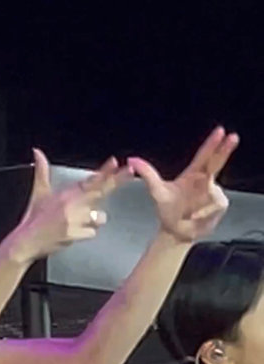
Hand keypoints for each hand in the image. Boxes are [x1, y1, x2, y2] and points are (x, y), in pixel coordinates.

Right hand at [9, 150, 130, 262]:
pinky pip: (92, 232)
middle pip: (100, 191)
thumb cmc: (33, 219)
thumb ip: (42, 171)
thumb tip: (37, 152)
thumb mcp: (39, 193)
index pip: (88, 179)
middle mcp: (71, 204)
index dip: (104, 170)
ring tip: (78, 221)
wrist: (25, 242)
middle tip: (129, 172)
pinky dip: (86, 233)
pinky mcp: (73, 234)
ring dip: (94, 218)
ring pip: (99, 216)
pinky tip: (74, 233)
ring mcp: (73, 219)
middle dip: (116, 180)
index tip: (115, 162)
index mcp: (65, 193)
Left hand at [130, 127, 238, 243]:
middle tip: (233, 136)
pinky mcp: (220, 204)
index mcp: (193, 173)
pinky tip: (196, 217)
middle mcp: (205, 179)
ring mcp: (214, 191)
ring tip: (188, 213)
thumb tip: (131, 160)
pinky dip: (203, 213)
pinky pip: (214, 206)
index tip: (220, 131)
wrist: (176, 232)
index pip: (203, 156)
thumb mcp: (157, 192)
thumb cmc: (167, 210)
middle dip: (225, 149)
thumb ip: (147, 174)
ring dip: (199, 205)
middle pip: (217, 161)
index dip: (212, 144)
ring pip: (212, 192)